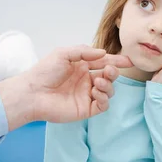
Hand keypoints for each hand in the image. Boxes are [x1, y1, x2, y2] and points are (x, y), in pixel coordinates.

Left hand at [0, 45, 132, 129]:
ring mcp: (86, 95)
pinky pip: (103, 104)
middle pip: (109, 76)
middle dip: (113, 72)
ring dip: (108, 85)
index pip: (103, 62)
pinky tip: (95, 92)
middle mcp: (86, 80)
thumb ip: (84, 52)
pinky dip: (104, 98)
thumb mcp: (63, 53)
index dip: (116, 61)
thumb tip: (103, 53)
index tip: (128, 61)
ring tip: (97, 82)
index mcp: (81, 66)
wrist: (33, 93)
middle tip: (109, 70)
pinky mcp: (85, 109)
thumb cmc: (45, 71)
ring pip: (108, 90)